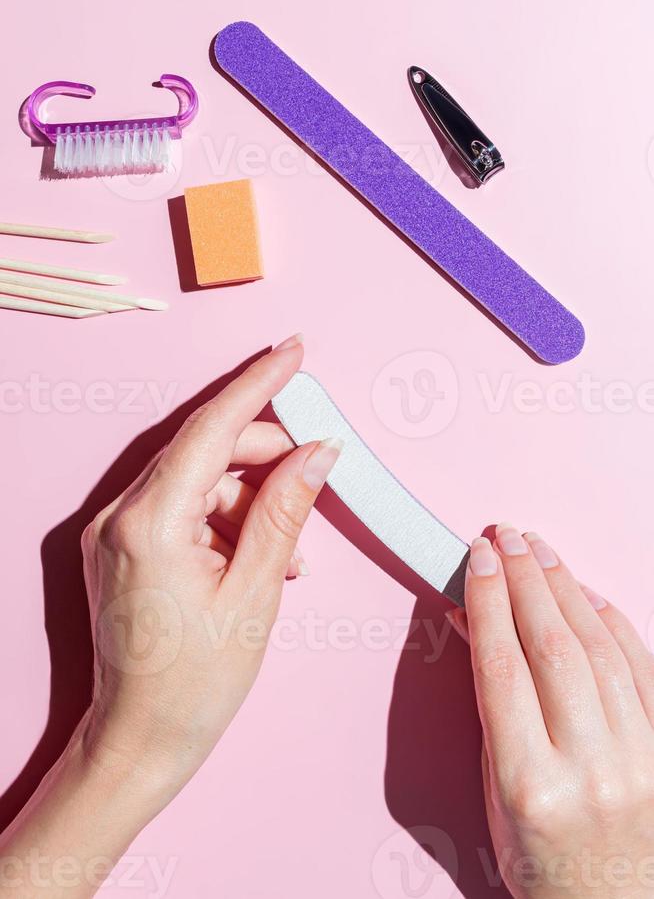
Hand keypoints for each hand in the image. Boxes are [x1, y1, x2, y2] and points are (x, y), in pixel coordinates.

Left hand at [0, 336, 342, 896]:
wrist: (140, 741)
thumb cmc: (194, 684)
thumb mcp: (255, 595)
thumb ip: (285, 513)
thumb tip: (316, 454)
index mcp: (150, 524)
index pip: (212, 428)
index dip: (259, 384)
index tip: (295, 353)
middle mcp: (121, 516)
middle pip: (206, 449)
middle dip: (265, 453)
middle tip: (315, 471)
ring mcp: (117, 529)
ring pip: (199, 476)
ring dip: (251, 496)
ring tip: (288, 549)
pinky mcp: (123, 544)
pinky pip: (183, 505)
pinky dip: (226, 517)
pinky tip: (258, 555)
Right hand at [446, 526, 653, 898]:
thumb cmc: (542, 862)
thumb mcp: (494, 793)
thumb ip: (491, 707)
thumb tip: (478, 626)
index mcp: (532, 786)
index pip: (502, 667)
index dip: (488, 601)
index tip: (477, 560)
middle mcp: (591, 769)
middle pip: (552, 646)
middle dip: (524, 579)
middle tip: (506, 537)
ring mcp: (639, 761)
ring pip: (599, 649)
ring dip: (565, 589)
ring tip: (539, 552)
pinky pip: (643, 669)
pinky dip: (613, 622)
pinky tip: (586, 593)